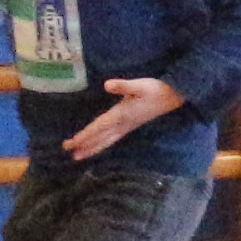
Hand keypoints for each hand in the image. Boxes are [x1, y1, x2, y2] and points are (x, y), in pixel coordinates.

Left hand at [59, 77, 181, 162]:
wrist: (173, 97)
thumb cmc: (156, 89)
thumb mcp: (140, 85)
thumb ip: (123, 86)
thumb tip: (106, 85)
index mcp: (122, 114)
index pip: (99, 127)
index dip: (85, 135)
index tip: (72, 142)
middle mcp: (122, 123)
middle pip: (100, 137)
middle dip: (84, 144)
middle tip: (67, 151)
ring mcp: (126, 126)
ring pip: (106, 141)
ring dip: (92, 148)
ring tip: (78, 156)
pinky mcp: (130, 125)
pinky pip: (112, 138)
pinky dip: (102, 144)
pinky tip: (98, 146)